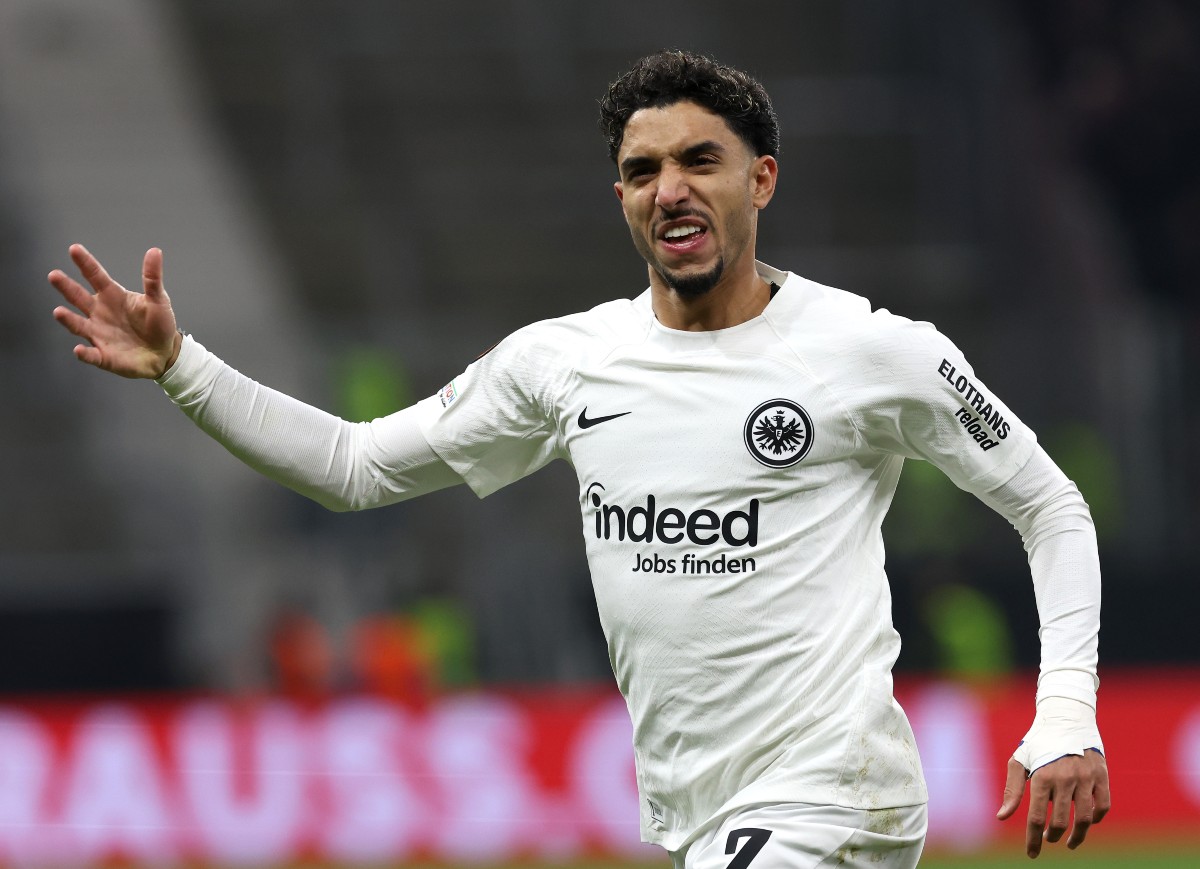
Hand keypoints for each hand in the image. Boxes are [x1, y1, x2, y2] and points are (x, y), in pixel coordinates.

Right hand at [49, 244, 180, 378]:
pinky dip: (84, 353)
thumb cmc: (159, 324)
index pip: (96, 276)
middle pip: (79, 297)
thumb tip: (155, 251)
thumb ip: (153, 278)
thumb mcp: (158, 300)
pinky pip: (91, 355)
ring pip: (78, 325)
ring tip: (58, 312)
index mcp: (113, 296)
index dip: (85, 263)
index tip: (74, 249)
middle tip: (54, 275)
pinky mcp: (103, 356)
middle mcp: (100, 313)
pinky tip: (79, 349)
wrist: (165, 353)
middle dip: (66, 287)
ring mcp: (99, 333)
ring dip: (68, 319)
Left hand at [997, 748, 1109, 857]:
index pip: (1035, 816)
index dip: (1033, 839)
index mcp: (1041, 775)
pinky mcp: (1102, 775)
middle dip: (1053, 836)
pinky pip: (1103, 806)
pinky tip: (1088, 822)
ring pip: (1085, 818)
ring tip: (1069, 841)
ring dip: (1077, 835)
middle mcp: (1064, 778)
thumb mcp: (1020, 760)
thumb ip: (1013, 790)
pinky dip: (1096, 818)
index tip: (1032, 854)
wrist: (1066, 717)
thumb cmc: (1039, 741)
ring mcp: (1086, 777)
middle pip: (1060, 821)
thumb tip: (1001, 817)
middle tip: (1049, 838)